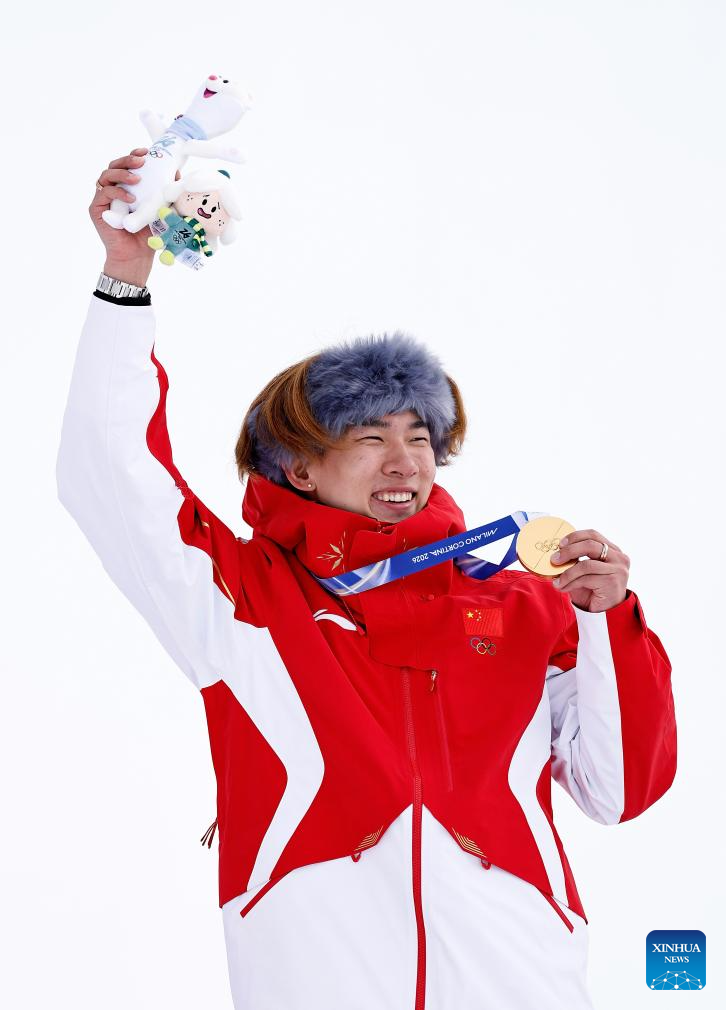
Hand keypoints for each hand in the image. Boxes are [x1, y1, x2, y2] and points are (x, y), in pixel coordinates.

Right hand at [88, 148, 180, 285]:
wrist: (136, 256)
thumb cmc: (148, 233)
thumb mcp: (160, 209)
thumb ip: (165, 192)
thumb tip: (177, 173)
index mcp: (125, 186)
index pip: (126, 165)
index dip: (133, 154)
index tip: (146, 151)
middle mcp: (112, 189)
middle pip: (114, 165)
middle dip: (127, 160)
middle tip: (141, 161)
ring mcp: (103, 198)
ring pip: (106, 175)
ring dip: (122, 174)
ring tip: (137, 179)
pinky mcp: (96, 209)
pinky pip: (103, 193)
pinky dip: (117, 192)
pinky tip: (130, 198)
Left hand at [550, 529, 629, 612]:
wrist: (606, 612)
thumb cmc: (594, 590)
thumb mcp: (584, 571)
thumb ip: (576, 560)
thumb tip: (555, 554)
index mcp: (613, 550)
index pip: (593, 535)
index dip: (575, 536)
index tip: (560, 544)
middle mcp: (619, 558)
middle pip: (590, 545)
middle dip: (569, 551)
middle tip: (554, 559)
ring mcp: (618, 570)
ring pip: (586, 565)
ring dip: (567, 573)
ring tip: (556, 580)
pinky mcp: (612, 582)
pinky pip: (585, 579)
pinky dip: (570, 582)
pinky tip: (562, 587)